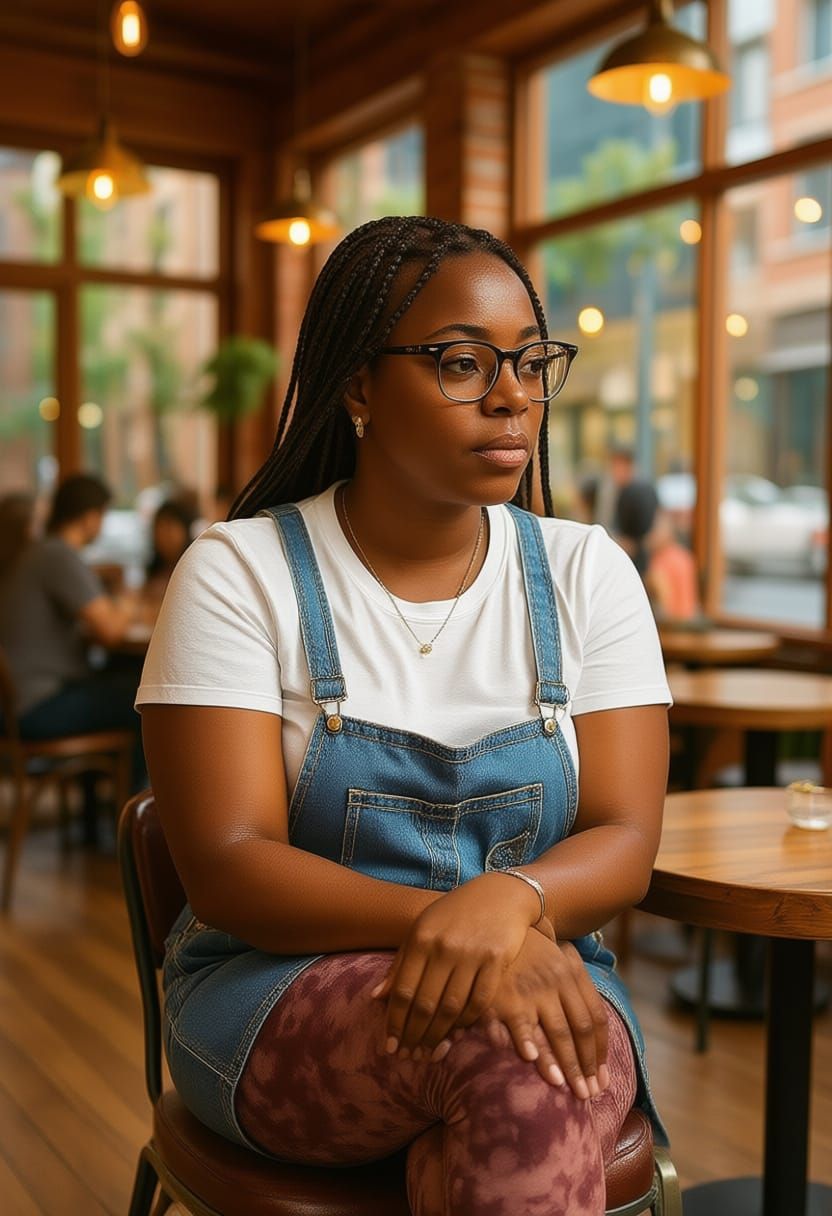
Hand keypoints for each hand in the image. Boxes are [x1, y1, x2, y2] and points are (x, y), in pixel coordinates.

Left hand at [371, 871, 540, 1056]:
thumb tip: (376, 998)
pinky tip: (456, 1033)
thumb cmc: (455, 914)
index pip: (402, 990)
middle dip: (414, 1036)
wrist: (500, 894)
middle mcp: (444, 947)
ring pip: (451, 1008)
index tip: (389, 1045)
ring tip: (429, 1052)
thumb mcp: (423, 929)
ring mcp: (472, 954)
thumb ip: (400, 963)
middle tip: (408, 1057)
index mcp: (421, 938)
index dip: (394, 1022)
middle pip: (425, 1004)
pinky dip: (466, 1022)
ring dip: (437, 1035)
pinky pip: (479, 1002)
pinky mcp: (497, 961)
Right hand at [481, 931, 609, 1099]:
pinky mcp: (506, 994)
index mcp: (571, 972)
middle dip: (584, 1065)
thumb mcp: (555, 955)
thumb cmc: (526, 944)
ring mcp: (533, 988)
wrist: (493, 917)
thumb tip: (591, 1023)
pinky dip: (528, 1044)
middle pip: (579, 1030)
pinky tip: (533, 1061)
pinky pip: (521, 1025)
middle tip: (589, 1094)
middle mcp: (557, 981)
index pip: (594, 1017)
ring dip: (564, 1064)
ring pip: (556, 1032)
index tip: (601, 1076)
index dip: (599, 1050)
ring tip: (568, 1088)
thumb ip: (573, 983)